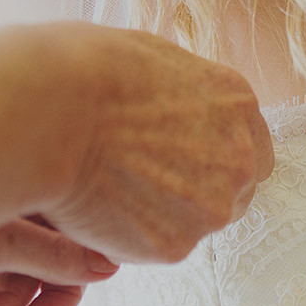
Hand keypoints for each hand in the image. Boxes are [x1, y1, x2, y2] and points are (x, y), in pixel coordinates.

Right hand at [28, 23, 274, 261]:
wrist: (51, 112)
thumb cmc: (86, 72)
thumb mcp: (153, 60)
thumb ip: (185, 95)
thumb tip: (178, 109)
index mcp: (237, 104)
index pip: (253, 153)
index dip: (219, 162)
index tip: (189, 164)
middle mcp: (239, 160)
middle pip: (236, 194)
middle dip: (201, 192)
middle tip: (149, 183)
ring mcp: (210, 208)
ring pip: (198, 224)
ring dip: (169, 215)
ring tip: (117, 191)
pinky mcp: (174, 246)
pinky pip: (160, 246)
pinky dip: (136, 236)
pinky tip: (103, 208)